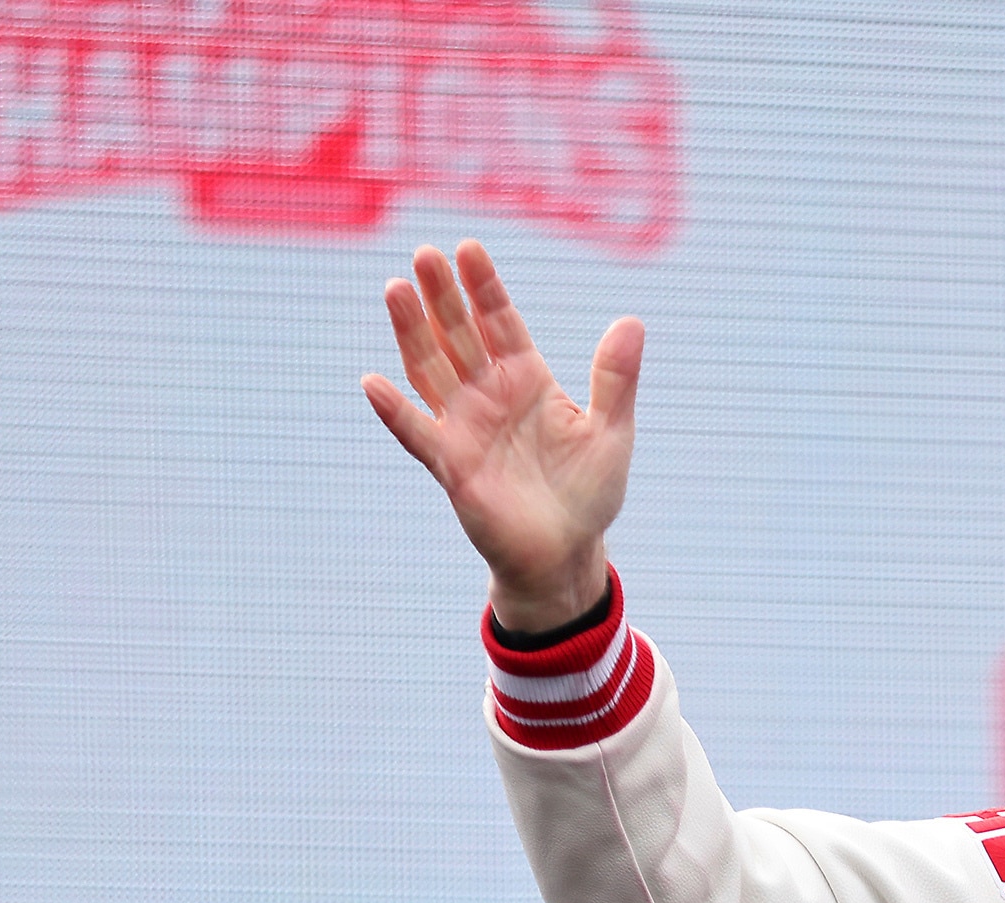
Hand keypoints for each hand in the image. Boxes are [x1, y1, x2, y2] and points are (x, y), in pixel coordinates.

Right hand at [361, 240, 640, 629]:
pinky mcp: (450, 465)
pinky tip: (373, 383)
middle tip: (425, 253)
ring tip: (395, 290)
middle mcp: (488, 394)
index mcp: (527, 379)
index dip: (484, 287)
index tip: (469, 248)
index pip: (500, 322)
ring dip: (411, 333)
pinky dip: (395, 411)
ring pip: (430, 370)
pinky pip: (417, 433)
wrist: (566, 551)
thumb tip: (632, 322)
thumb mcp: (611, 431)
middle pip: (458, 335)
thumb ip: (616, 379)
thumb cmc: (588, 492)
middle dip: (442, 296)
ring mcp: (464, 426)